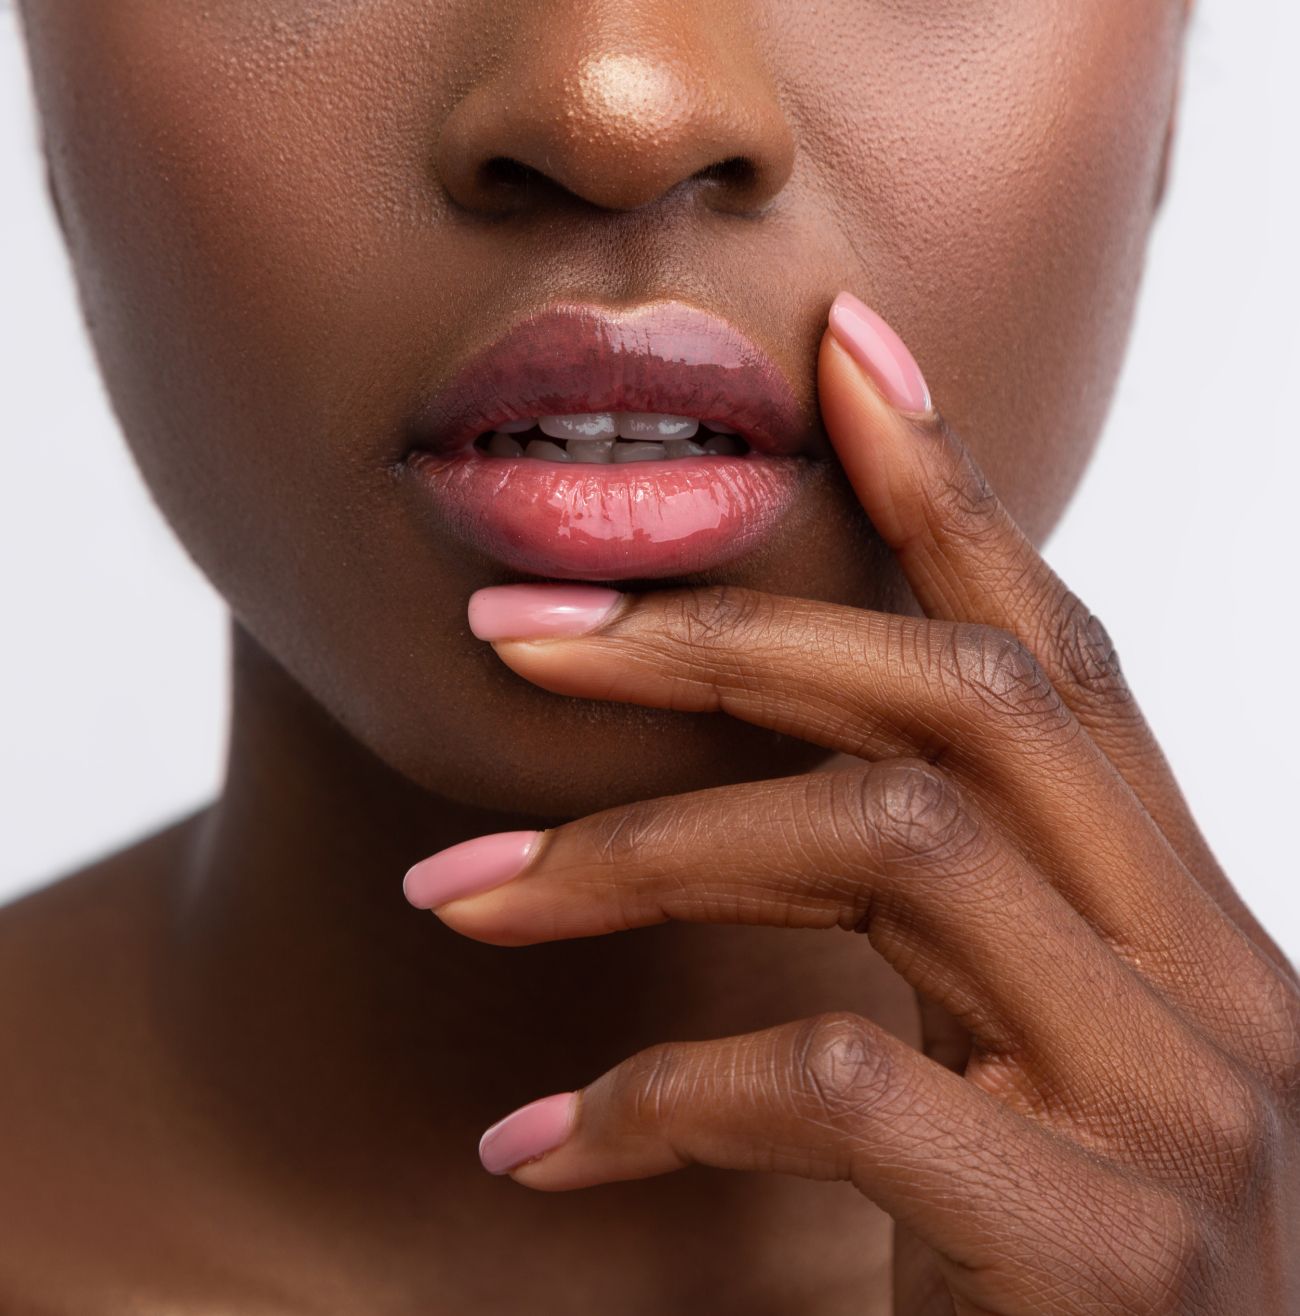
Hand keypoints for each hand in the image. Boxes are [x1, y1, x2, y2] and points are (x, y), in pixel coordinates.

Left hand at [403, 292, 1299, 1314]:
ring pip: (889, 838)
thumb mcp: (1004, 1061)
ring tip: (466, 889)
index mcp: (1184, 923)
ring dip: (640, 846)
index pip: (1063, 652)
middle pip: (964, 696)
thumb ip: (951, 920)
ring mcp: (1182, 1107)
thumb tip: (789, 775)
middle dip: (724, 636)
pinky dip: (656, 1094)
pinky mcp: (1105, 1245)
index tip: (839, 359)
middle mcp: (1215, 982)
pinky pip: (836, 1079)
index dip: (954, 485)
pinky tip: (542, 1146)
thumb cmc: (1048, 1279)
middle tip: (518, 635)